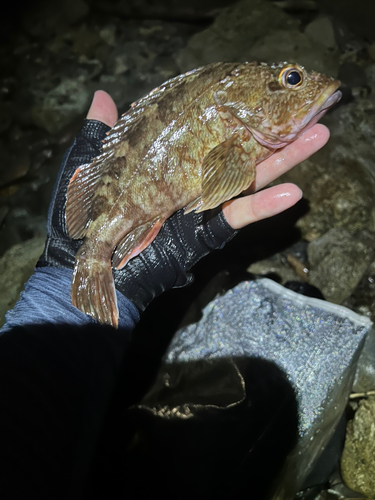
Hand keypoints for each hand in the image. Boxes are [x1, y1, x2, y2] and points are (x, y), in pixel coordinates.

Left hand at [38, 90, 328, 319]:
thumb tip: (103, 96)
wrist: (81, 265)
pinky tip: (291, 192)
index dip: (232, 116)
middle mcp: (189, 183)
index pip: (205, 135)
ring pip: (249, 180)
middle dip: (271, 131)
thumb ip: (100, 135)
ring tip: (317, 137)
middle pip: (237, 153)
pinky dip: (262, 206)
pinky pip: (236, 216)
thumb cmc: (79, 219)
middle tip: (304, 110)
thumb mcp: (87, 169)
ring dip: (283, 160)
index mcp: (167, 166)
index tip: (256, 93)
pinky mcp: (203, 234)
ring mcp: (200, 209)